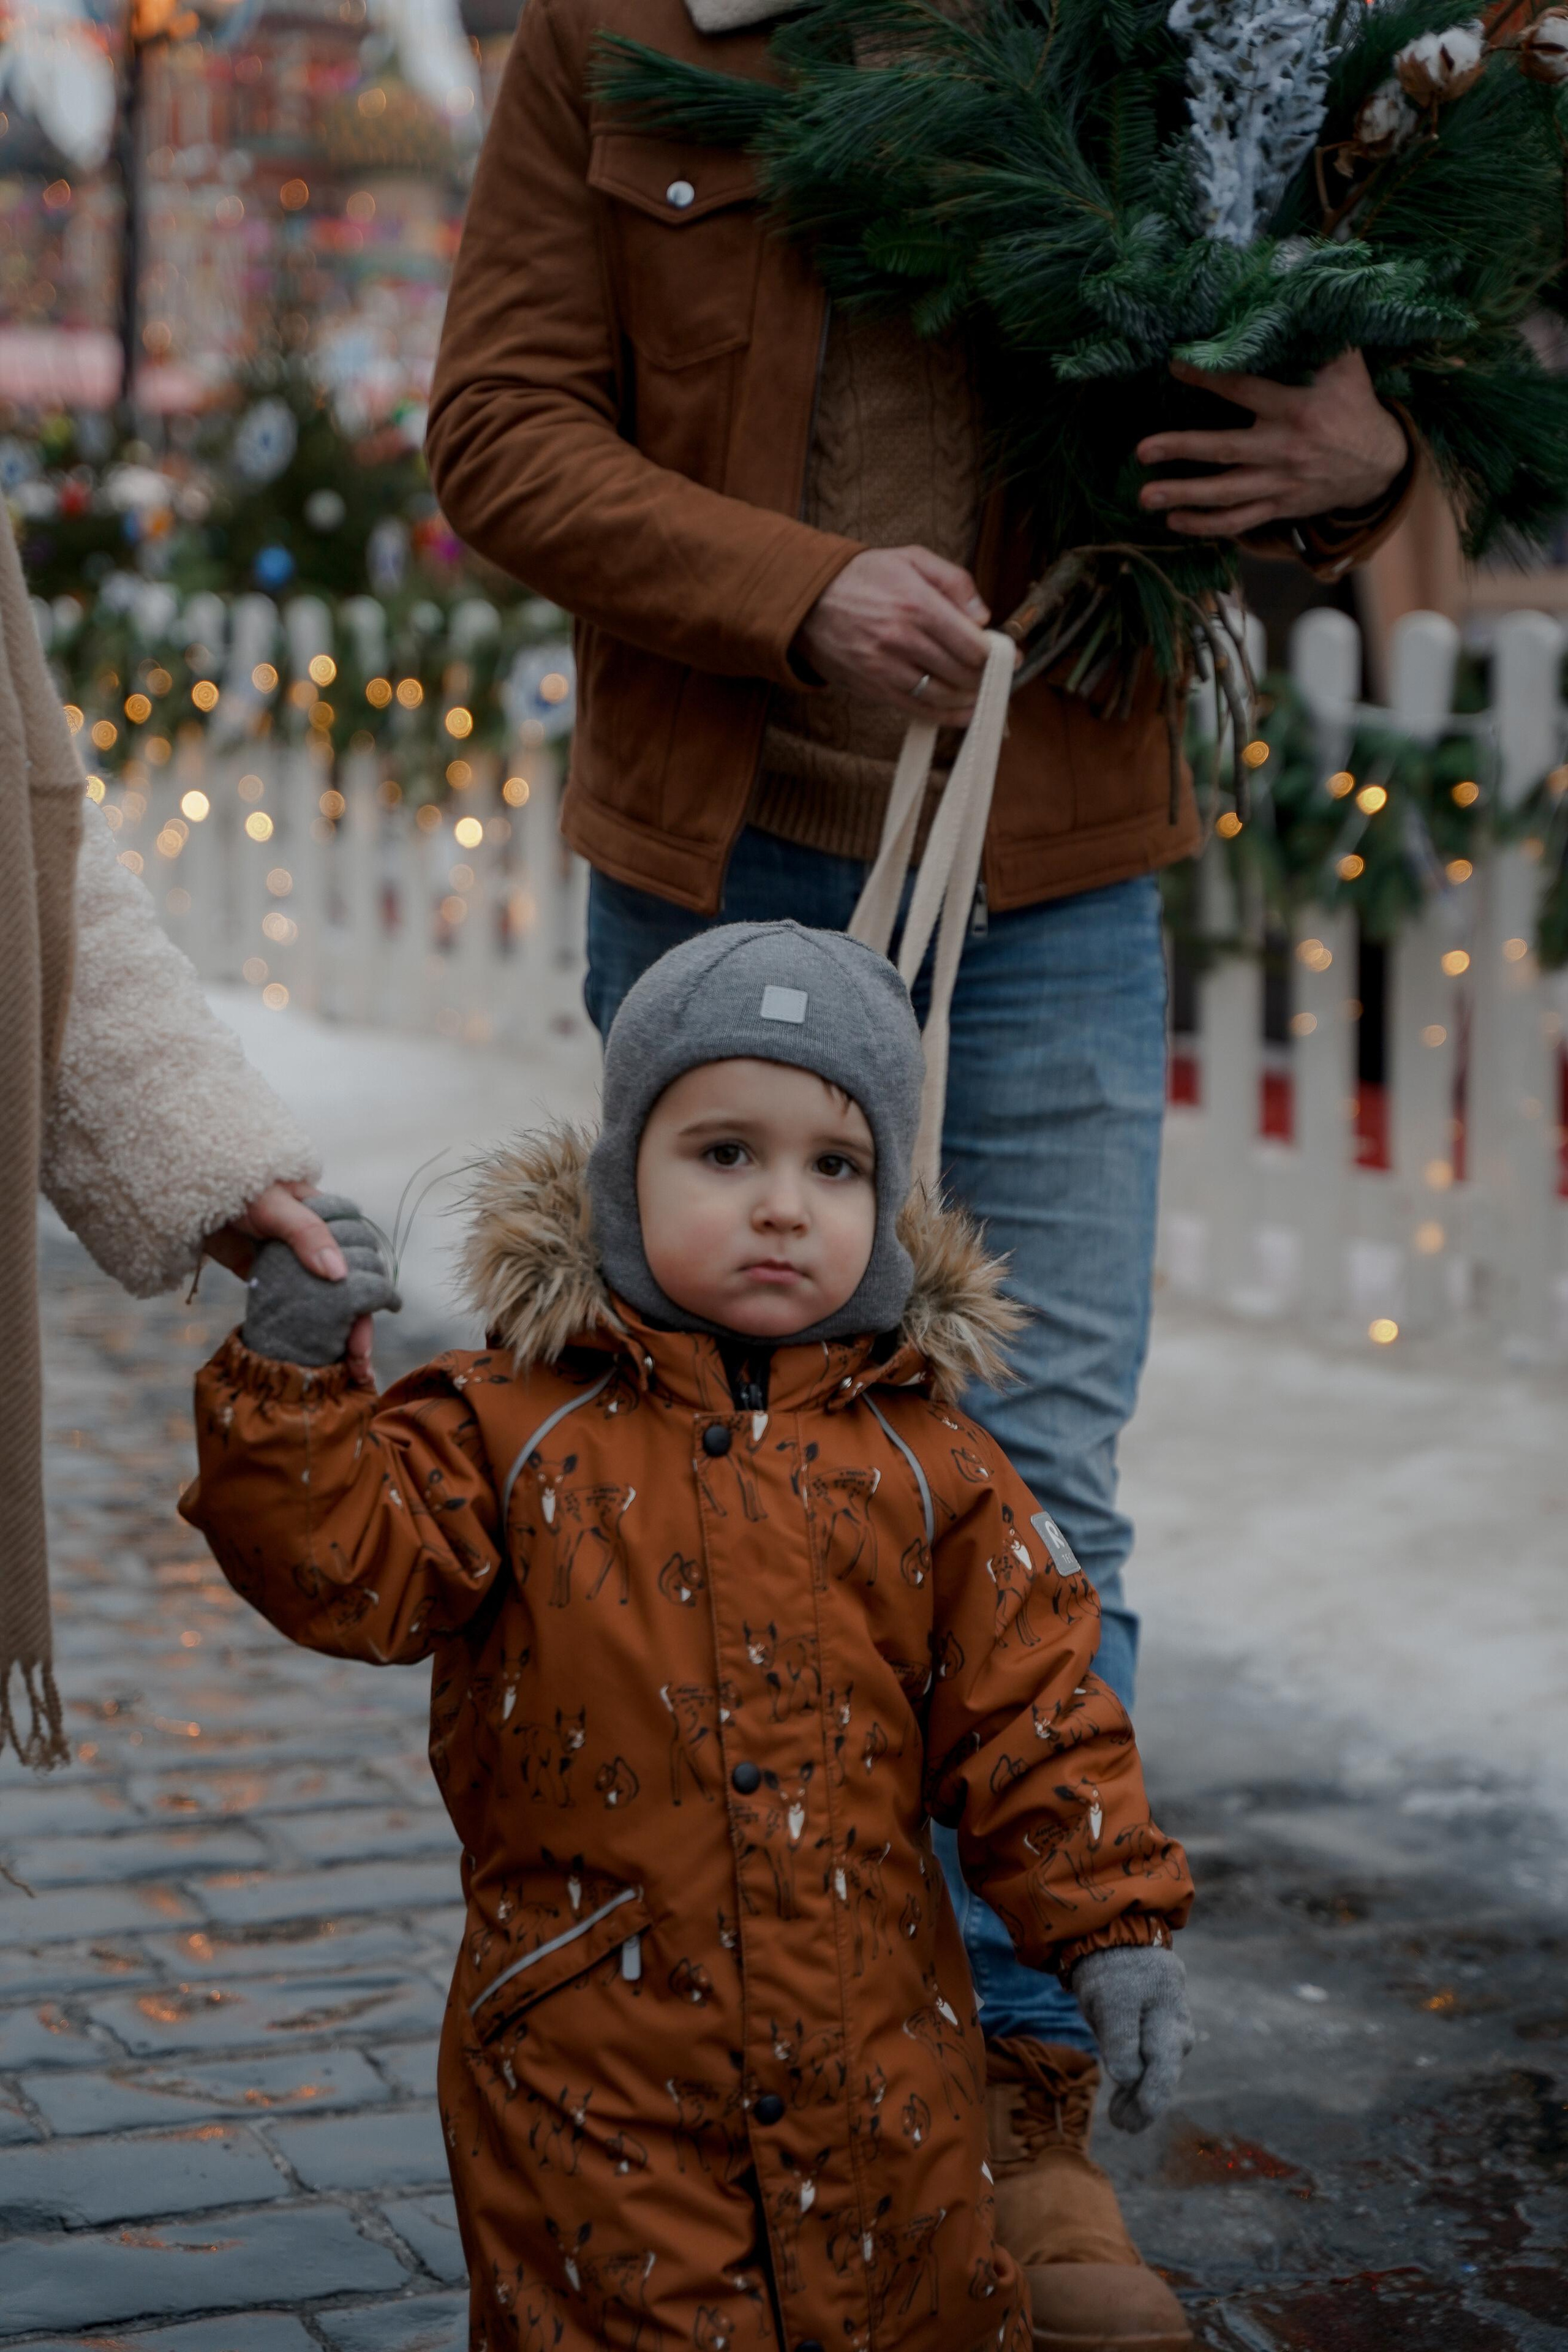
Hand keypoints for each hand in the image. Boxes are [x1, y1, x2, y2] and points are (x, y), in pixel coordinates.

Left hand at [239, 1195, 399, 1373]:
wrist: (189, 1191)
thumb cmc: (238, 1185)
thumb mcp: (275, 1205)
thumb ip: (307, 1234)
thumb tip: (339, 1275)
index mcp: (334, 1221)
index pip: (364, 1265)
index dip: (371, 1301)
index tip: (368, 1332)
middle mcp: (320, 1245)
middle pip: (349, 1291)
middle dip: (358, 1328)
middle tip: (358, 1365)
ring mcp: (295, 1264)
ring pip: (325, 1303)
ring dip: (336, 1336)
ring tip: (346, 1372)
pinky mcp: (270, 1278)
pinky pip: (293, 1307)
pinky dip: (304, 1331)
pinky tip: (314, 1355)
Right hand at [794, 547, 1002, 722]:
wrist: (808, 600)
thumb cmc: (864, 577)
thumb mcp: (911, 558)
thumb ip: (954, 581)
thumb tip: (981, 617)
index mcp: (916, 604)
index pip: (971, 644)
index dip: (997, 656)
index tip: (1009, 658)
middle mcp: (902, 639)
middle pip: (962, 673)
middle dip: (988, 678)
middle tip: (999, 677)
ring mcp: (886, 668)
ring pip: (943, 695)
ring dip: (971, 699)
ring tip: (983, 693)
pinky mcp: (874, 688)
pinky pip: (919, 710)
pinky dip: (947, 716)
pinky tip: (964, 713)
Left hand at [1070, 1943, 1193, 2133]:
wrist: (1121, 1942)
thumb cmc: (1115, 1971)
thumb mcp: (1110, 2000)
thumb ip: (1120, 2039)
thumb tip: (1127, 2079)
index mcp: (1167, 2022)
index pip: (1161, 2071)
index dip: (1146, 2102)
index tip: (1125, 2124)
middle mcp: (1177, 2032)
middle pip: (1162, 2077)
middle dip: (1143, 2107)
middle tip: (1121, 2125)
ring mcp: (1171, 2033)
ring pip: (1157, 2073)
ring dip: (1139, 2097)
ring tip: (1119, 2119)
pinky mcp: (1161, 2034)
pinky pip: (1151, 2063)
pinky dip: (1137, 2082)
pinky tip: (1123, 2102)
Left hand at [1135, 350, 1408, 538]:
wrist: (1381, 465)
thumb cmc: (1355, 406)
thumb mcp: (1346, 366)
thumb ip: (1318, 336)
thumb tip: (1295, 291)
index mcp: (1298, 409)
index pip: (1244, 389)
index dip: (1208, 377)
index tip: (1175, 365)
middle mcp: (1285, 450)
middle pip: (1225, 450)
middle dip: (1182, 449)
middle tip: (1142, 450)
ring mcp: (1280, 484)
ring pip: (1226, 494)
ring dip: (1184, 496)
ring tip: (1145, 497)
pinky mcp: (1280, 507)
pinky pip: (1238, 521)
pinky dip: (1206, 525)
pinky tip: (1173, 521)